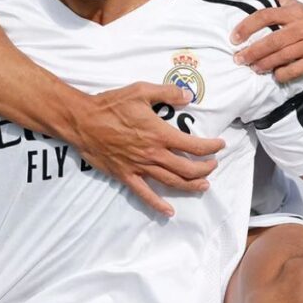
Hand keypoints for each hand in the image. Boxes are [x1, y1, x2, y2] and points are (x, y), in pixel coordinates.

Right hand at [71, 82, 225, 216]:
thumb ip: (167, 93)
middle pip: (187, 169)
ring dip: (191, 186)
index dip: (210, 147)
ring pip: (172, 182)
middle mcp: (153, 154)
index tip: (219, 145)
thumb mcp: (141, 91)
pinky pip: (145, 194)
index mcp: (159, 134)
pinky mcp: (125, 175)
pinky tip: (169, 211)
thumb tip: (188, 96)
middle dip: (205, 168)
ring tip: (203, 185)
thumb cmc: (111, 105)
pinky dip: (158, 204)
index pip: (193, 146)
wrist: (83, 121)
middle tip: (213, 164)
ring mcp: (139, 167)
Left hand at [232, 0, 302, 82]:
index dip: (247, 26)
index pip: (267, 15)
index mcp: (295, 11)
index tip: (234, 38)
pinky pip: (294, 69)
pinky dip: (282, 74)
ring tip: (253, 67)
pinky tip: (274, 74)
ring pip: (282, 56)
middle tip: (239, 59)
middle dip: (253, 51)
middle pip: (273, 40)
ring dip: (264, 64)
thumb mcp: (291, 4)